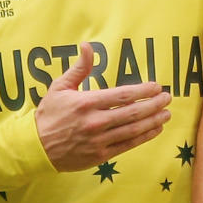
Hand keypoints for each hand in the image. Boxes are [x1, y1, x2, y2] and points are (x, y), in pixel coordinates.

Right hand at [35, 42, 171, 170]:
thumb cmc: (49, 114)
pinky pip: (127, 145)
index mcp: (87, 102)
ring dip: (153, 121)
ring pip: (133, 130)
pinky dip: (144, 137)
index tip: (157, 86)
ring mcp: (98, 140)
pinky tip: (155, 130)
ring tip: (167, 114)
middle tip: (168, 98)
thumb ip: (79, 68)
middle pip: (132, 113)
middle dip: (154, 105)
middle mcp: (95, 122)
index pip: (122, 95)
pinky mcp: (100, 155)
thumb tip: (87, 46)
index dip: (143, 91)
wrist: (34, 147)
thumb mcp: (60, 87)